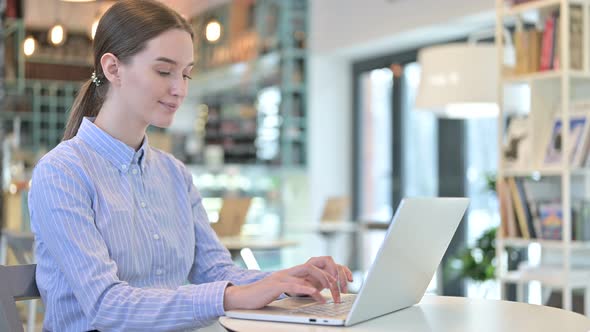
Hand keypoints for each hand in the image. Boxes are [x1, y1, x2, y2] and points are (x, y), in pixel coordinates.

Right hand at [223, 257, 352, 310]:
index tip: (348, 280)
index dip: (336, 268)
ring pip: (309, 270)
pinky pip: (297, 285)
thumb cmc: (264, 295)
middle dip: (333, 274)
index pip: (320, 262)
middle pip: (317, 263)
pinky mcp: (276, 285)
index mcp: (295, 271)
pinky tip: (319, 298)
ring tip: (333, 293)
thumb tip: (320, 291)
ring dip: (324, 281)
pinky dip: (310, 290)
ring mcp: (283, 276)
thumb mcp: (288, 290)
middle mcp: (291, 270)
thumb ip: (302, 287)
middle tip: (342, 288)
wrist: (243, 298)